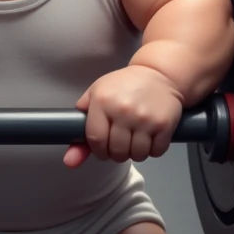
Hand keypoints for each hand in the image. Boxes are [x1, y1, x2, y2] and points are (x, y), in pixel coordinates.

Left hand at [63, 66, 183, 168]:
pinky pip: (156, 152)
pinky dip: (152, 150)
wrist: (158, 73)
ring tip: (135, 139)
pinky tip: (150, 137)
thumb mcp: (97, 95)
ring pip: (137, 155)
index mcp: (102, 101)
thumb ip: (81, 126)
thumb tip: (69, 161)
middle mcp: (123, 110)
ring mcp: (144, 118)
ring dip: (135, 153)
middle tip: (120, 143)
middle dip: (117, 153)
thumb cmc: (124, 85)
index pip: (96, 140)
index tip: (102, 149)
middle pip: (117, 152)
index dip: (98, 150)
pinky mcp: (164, 124)